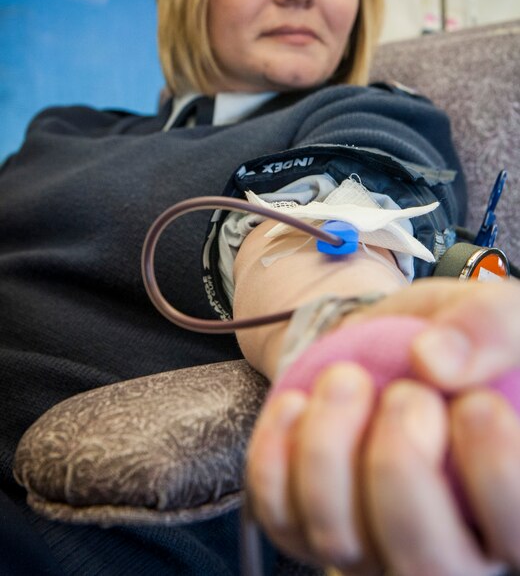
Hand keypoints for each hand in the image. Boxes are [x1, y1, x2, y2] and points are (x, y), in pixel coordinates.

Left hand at [246, 279, 519, 574]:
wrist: (393, 343)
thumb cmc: (456, 342)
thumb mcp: (490, 310)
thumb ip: (488, 327)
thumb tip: (434, 360)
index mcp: (506, 510)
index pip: (514, 532)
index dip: (496, 473)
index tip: (476, 403)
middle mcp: (445, 548)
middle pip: (426, 561)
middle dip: (401, 465)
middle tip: (406, 393)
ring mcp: (372, 545)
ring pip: (340, 540)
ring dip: (328, 449)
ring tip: (345, 378)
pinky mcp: (309, 526)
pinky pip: (281, 514)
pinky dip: (276, 455)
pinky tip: (298, 402)